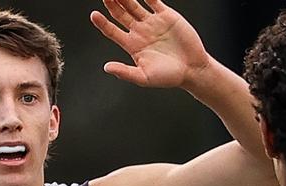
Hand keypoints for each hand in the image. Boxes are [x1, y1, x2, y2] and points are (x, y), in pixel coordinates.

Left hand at [91, 0, 209, 88]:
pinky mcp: (166, 15)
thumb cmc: (167, 77)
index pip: (112, 31)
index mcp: (132, 45)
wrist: (191, 69)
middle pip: (120, 14)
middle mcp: (139, 32)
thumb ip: (125, 72)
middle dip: (111, 4)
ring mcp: (152, 22)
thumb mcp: (144, 77)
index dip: (102, 23)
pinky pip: (153, 0)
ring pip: (134, 4)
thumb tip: (106, 68)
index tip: (94, 15)